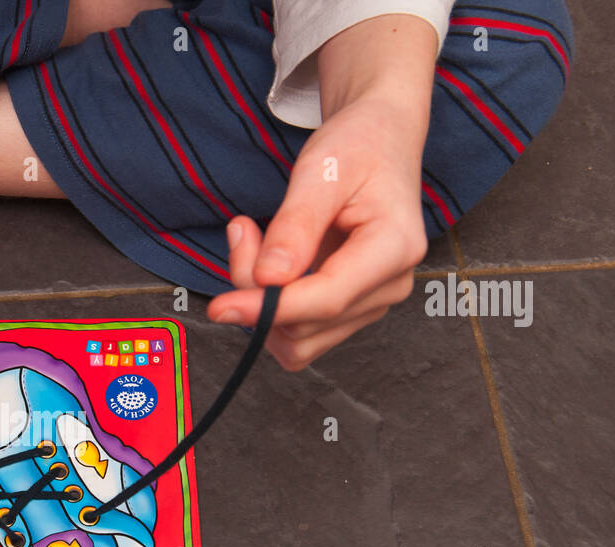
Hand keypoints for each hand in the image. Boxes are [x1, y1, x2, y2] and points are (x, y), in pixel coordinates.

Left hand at [209, 14, 437, 370]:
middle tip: (242, 229)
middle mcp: (388, 286)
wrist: (378, 140)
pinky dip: (270, 308)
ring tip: (254, 238)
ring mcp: (370, 302)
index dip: (269, 308)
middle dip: (258, 290)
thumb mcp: (322, 170)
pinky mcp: (350, 309)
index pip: (327, 300)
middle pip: (305, 325)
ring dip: (260, 300)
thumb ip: (296, 226)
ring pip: (297, 338)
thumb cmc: (357, 146)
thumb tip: (270, 280)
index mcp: (394, 248)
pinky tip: (267, 264)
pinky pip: (297, 332)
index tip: (220, 307)